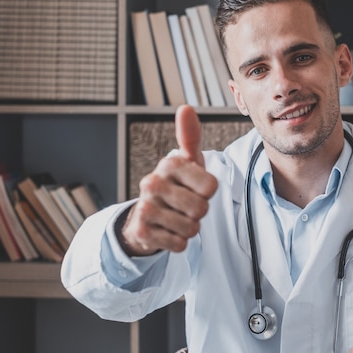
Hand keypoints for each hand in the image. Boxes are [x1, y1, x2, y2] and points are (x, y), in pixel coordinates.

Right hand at [119, 105, 218, 255]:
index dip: (208, 191)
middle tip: (186, 206)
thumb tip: (186, 108)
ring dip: (190, 228)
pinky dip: (179, 242)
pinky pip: (178, 244)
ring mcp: (145, 207)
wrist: (145, 216)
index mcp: (170, 164)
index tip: (196, 187)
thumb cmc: (176, 185)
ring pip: (191, 228)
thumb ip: (190, 137)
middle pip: (201, 208)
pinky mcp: (142, 231)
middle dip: (199, 212)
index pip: (210, 186)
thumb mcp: (187, 161)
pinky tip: (167, 231)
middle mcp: (153, 183)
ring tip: (177, 217)